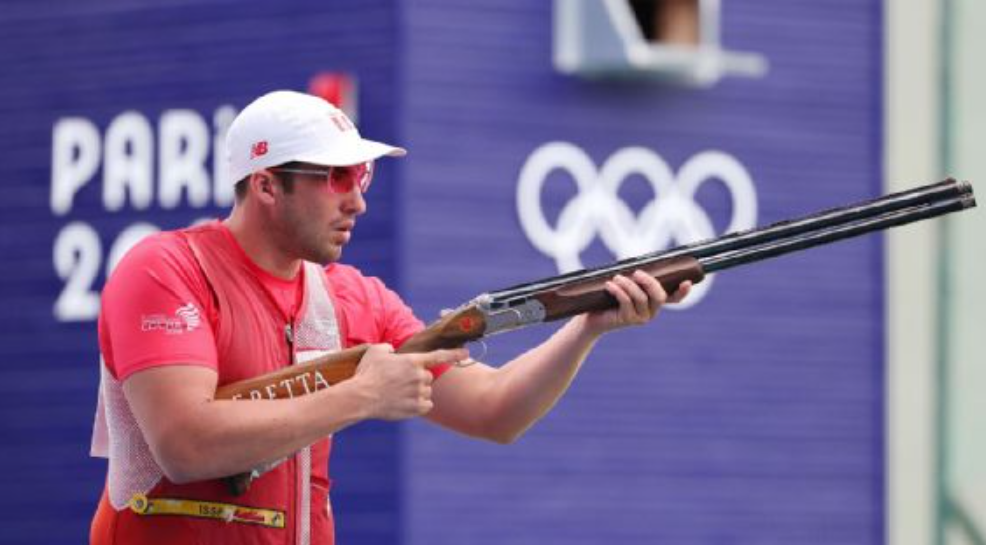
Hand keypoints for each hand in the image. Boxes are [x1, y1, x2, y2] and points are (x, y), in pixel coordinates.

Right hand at [351, 344, 468, 419]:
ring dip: (417, 392)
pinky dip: (419, 405)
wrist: (361, 397)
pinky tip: (405, 403)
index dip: (454, 354)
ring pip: (427, 392)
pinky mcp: (416, 408)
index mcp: (413, 360)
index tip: (466, 353)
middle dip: (418, 379)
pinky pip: (426, 405)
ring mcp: (419, 392)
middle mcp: (419, 376)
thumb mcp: (376, 351)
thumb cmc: (367, 373)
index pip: (439, 356)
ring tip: (398, 394)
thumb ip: (388, 348)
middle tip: (400, 382)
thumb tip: (393, 352)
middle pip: (428, 377)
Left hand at [582, 270, 690, 334]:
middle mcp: (651, 311)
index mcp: (654, 301)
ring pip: (641, 298)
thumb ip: (633, 276)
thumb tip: (636, 263)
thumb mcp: (623, 284)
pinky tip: (609, 285)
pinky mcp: (628, 319)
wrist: (592, 317)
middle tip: (636, 273)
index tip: (686, 282)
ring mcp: (641, 317)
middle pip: (659, 296)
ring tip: (616, 277)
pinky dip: (618, 291)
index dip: (683, 292)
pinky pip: (626, 303)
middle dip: (649, 282)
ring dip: (628, 285)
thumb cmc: (608, 298)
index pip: (674, 298)